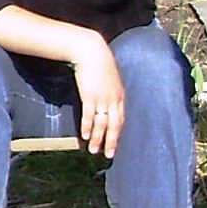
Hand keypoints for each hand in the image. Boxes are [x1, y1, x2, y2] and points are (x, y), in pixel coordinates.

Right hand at [72, 34, 125, 157]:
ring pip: (102, 123)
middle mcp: (114, 99)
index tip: (114, 145)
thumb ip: (111, 93)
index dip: (118, 134)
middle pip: (114, 125)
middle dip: (111, 141)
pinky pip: (90, 115)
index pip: (121, 119)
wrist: (92, 52)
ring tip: (94, 150)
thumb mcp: (110, 80)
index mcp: (120, 96)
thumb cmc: (100, 65)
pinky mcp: (90, 95)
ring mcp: (103, 98)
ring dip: (98, 138)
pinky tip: (85, 136)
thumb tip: (107, 104)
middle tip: (108, 155)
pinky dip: (88, 126)